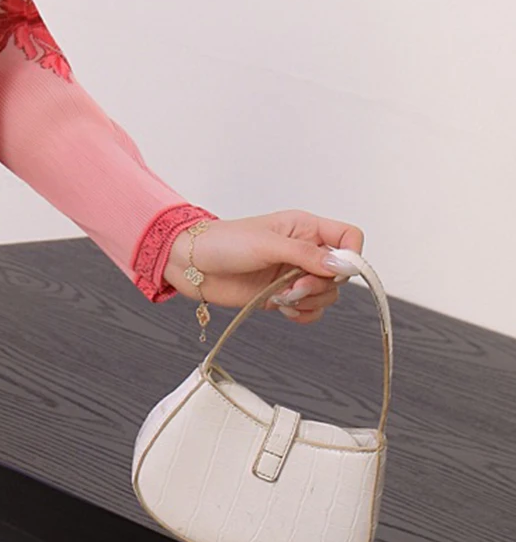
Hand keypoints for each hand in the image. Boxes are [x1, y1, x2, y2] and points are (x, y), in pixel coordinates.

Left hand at [163, 209, 365, 325]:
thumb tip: (342, 264)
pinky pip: (310, 309)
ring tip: (280, 296)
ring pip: (327, 294)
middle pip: (340, 273)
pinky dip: (302, 313)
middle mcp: (304, 250)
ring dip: (308, 300)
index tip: (332, 270)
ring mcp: (293, 274)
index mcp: (305, 228)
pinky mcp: (282, 294)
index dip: (351, 256)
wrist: (191, 265)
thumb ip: (305, 254)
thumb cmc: (222, 243)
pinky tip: (282, 309)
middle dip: (320, 284)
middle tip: (293, 285)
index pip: (349, 237)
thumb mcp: (266, 244)